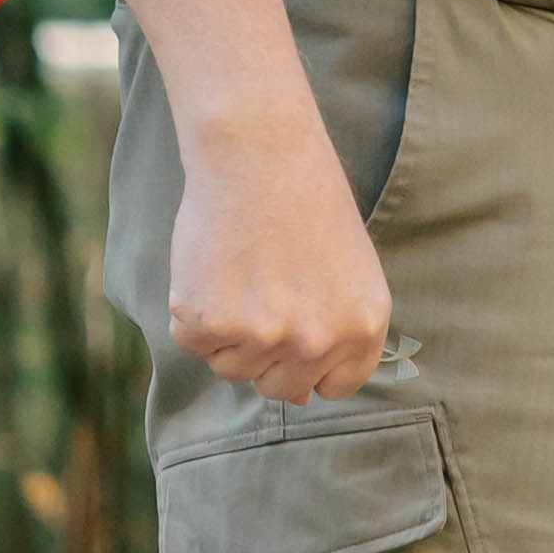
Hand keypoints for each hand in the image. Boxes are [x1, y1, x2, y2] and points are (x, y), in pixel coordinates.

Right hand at [166, 110, 392, 407]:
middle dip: (264, 352)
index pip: (333, 388)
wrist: (259, 154)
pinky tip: (210, 265)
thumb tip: (303, 398)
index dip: (309, 362)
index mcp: (362, 327)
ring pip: (230, 367)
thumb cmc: (304, 202)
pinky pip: (191, 342)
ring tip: (238, 269)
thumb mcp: (349, 270)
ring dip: (225, 330)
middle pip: (279, 387)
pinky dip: (190, 310)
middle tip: (259, 292)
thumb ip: (337, 334)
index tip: (293, 329)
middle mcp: (318, 340)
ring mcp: (265, 335)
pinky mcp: (212, 322)